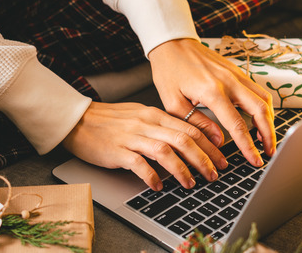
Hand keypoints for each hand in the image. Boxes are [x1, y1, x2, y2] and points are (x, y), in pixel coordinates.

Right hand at [62, 101, 226, 189]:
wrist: (79, 120)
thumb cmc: (109, 120)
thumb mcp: (140, 116)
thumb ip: (162, 126)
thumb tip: (187, 140)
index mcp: (155, 115)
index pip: (190, 127)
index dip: (210, 144)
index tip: (222, 157)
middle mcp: (147, 124)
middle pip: (184, 139)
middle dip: (204, 158)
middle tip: (215, 174)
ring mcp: (133, 137)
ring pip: (166, 151)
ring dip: (183, 170)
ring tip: (191, 183)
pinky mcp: (118, 150)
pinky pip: (140, 164)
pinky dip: (153, 176)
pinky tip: (159, 185)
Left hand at [148, 38, 275, 166]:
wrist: (172, 43)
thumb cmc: (168, 71)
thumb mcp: (173, 102)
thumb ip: (197, 123)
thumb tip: (218, 141)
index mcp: (212, 91)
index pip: (237, 125)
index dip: (248, 146)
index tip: (255, 160)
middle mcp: (229, 81)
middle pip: (261, 110)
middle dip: (269, 134)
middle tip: (269, 152)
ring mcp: (236, 73)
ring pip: (264, 98)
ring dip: (270, 120)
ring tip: (266, 139)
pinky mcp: (237, 70)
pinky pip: (258, 89)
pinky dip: (264, 106)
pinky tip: (260, 118)